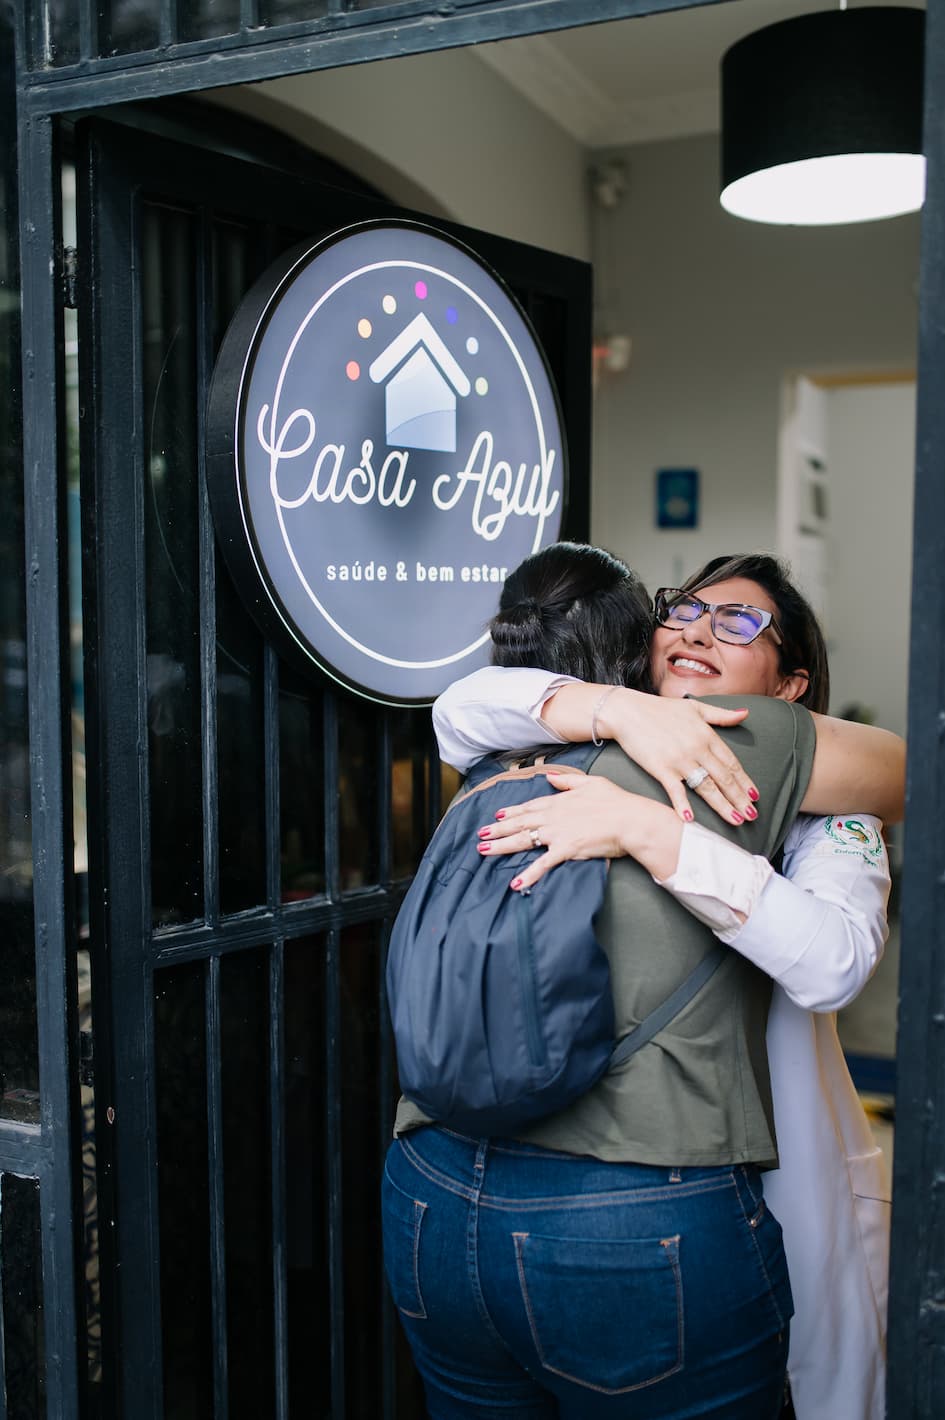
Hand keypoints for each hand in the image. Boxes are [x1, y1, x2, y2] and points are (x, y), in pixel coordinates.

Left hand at [477, 771, 680, 890]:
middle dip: (498, 829)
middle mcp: (553, 816)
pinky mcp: (566, 850)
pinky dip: (528, 874)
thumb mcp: (591, 782)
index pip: (529, 807)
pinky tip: (515, 883)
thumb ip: (567, 781)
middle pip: (519, 823)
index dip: (511, 812)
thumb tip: (550, 776)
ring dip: (502, 846)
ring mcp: (557, 833)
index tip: (497, 815)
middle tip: (480, 835)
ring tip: (484, 852)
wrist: (631, 820)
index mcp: (559, 801)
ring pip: (523, 840)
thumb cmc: (616, 801)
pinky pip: (543, 864)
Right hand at [596, 689, 758, 825]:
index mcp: (707, 735)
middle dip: (740, 798)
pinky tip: (690, 819)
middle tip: (752, 815)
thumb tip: (745, 714)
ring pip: (706, 787)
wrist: (628, 711)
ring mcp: (679, 759)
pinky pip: (675, 789)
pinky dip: (682, 804)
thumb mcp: (695, 708)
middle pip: (724, 778)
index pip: (732, 763)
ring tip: (736, 820)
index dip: (745, 781)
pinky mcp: (660, 767)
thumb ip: (721, 714)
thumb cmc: (660, 709)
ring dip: (722, 805)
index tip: (755, 797)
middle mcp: (697, 748)